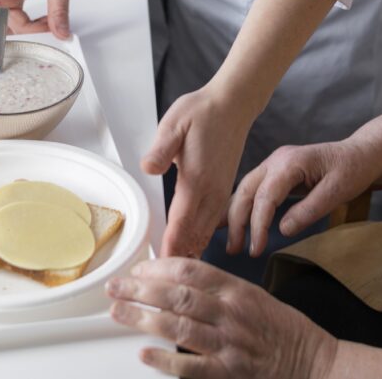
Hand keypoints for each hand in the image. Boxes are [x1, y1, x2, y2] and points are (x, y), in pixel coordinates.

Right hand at [0, 0, 77, 39]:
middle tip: (48, 32)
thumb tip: (61, 34)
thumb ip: (59, 10)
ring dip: (30, 28)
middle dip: (24, 32)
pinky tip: (48, 22)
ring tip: (51, 24)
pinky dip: (33, 22)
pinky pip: (20, 15)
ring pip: (13, 21)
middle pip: (2, 23)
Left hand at [107, 257, 337, 378]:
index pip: (189, 269)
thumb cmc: (280, 327)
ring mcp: (229, 343)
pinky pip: (192, 366)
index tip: (137, 270)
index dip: (157, 267)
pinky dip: (166, 359)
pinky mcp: (230, 373)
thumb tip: (175, 279)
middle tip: (114, 287)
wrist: (313, 360)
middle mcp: (230, 312)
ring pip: (179, 325)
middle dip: (139, 289)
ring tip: (119, 313)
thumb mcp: (251, 294)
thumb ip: (216, 287)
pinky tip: (145, 353)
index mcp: (235, 289)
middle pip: (177, 294)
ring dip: (143, 318)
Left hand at [142, 85, 252, 257]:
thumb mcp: (175, 124)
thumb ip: (162, 149)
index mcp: (197, 178)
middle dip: (181, 254)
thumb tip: (149, 167)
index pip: (181, 220)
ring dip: (194, 246)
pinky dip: (205, 234)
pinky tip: (199, 242)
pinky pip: (215, 218)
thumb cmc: (202, 112)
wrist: (232, 105)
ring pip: (206, 227)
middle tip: (167, 277)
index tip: (162, 264)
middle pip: (195, 231)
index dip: (171, 244)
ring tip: (182, 268)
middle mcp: (211, 189)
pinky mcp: (224, 185)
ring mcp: (220, 188)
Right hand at [226, 140, 378, 256]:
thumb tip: (283, 230)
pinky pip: (252, 189)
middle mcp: (276, 160)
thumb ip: (310, 210)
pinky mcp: (275, 172)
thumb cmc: (353, 169)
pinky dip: (241, 206)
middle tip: (234, 250)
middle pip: (246, 191)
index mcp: (290, 162)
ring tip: (231, 243)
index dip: (258, 225)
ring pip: (244, 189)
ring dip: (234, 215)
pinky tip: (232, 222)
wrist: (360, 153)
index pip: (265, 196)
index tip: (256, 249)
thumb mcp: (338, 191)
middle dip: (237, 221)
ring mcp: (273, 164)